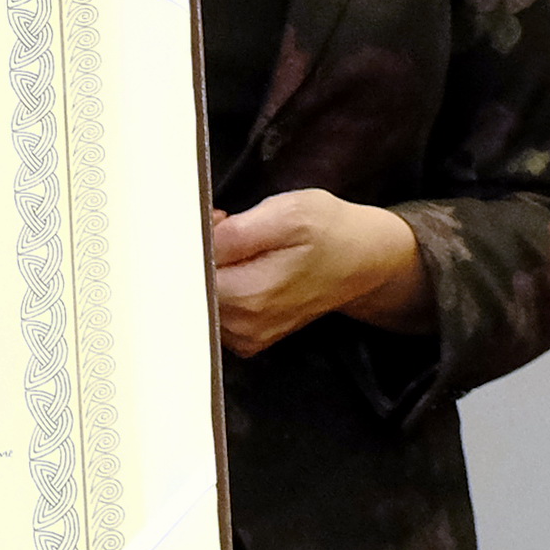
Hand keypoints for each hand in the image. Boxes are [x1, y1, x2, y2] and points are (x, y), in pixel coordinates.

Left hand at [209, 191, 432, 355]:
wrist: (363, 261)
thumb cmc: (329, 232)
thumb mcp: (287, 213)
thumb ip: (236, 233)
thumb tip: (199, 243)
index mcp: (249, 296)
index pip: (185, 273)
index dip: (192, 242)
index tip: (215, 221)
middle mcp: (244, 325)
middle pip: (187, 288)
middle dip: (198, 255)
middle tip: (227, 227)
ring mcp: (247, 336)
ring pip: (199, 298)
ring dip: (210, 270)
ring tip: (241, 247)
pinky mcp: (249, 336)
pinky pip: (214, 309)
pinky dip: (219, 286)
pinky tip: (241, 267)